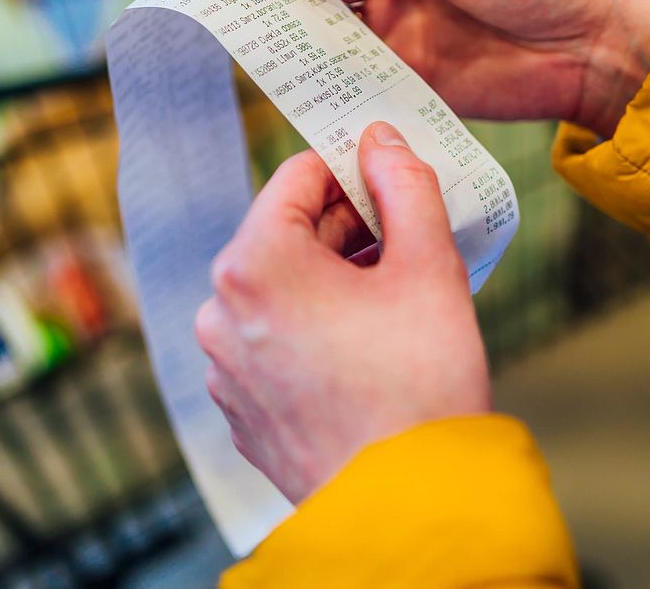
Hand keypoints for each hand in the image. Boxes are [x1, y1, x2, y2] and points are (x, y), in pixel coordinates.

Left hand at [195, 121, 489, 503]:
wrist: (409, 508)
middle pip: (283, 233)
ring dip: (329, 279)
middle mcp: (221, 310)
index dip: (349, 167)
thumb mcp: (428, 266)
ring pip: (277, 288)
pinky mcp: (239, 407)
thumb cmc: (420, 385)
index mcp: (255, 263)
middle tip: (404, 236)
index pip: (296, 176)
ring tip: (391, 295)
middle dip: (345, 227)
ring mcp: (224, 364)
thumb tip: (381, 140)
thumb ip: (405, 185)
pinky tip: (363, 347)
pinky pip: (271, 340)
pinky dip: (311, 328)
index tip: (388, 175)